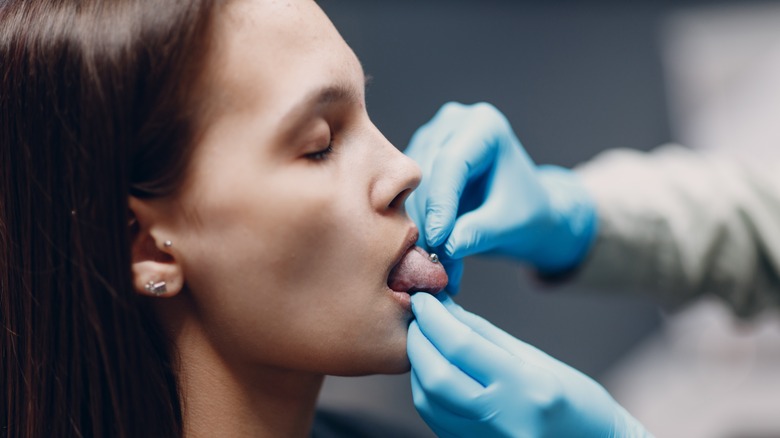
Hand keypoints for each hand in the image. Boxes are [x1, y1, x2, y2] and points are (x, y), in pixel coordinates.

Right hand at [405, 102, 596, 291]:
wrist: (523, 211)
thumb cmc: (526, 211)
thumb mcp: (510, 224)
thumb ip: (480, 232)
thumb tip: (447, 248)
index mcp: (484, 125)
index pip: (451, 162)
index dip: (441, 203)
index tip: (438, 240)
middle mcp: (453, 123)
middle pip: (427, 174)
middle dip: (429, 221)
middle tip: (436, 264)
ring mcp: (431, 138)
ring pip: (410, 187)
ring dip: (419, 228)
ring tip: (435, 264)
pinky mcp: (417, 160)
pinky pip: (405, 196)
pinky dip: (415, 226)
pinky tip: (426, 252)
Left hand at [407, 293, 650, 437]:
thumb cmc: (574, 398)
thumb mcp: (534, 358)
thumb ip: (482, 333)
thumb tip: (442, 307)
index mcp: (527, 389)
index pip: (462, 347)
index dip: (433, 318)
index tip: (421, 298)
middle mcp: (506, 421)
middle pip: (435, 377)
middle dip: (418, 341)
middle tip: (416, 316)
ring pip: (428, 401)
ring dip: (418, 366)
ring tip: (424, 340)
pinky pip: (436, 419)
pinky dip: (427, 390)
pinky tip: (433, 369)